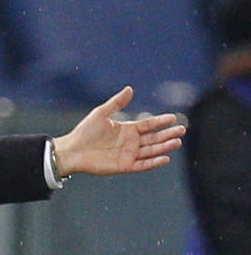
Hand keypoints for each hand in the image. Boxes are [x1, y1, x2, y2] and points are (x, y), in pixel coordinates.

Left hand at [53, 86, 185, 177]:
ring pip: (151, 151)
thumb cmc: (84, 132)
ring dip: (164, 147)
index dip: (161, 122)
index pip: (149, 125)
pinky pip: (142, 165)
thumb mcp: (101, 113)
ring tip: (177, 142)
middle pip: (154, 138)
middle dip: (168, 134)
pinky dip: (154, 162)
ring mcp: (128, 154)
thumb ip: (117, 103)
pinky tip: (165, 158)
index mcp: (127, 129)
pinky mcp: (124, 166)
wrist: (73, 150)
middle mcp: (130, 142)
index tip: (173, 118)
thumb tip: (130, 89)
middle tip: (182, 130)